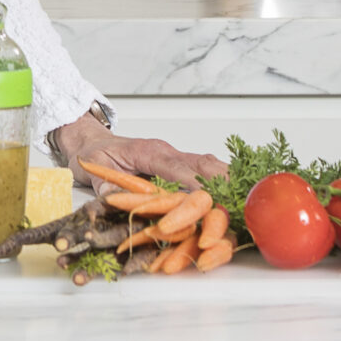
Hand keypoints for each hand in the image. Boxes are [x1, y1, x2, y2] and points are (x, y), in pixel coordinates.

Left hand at [53, 114, 228, 190]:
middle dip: (223, 181)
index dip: (194, 183)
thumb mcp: (92, 169)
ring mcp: (175, 156)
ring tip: (249, 195)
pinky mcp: (178, 164)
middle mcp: (167, 152)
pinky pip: (205, 169)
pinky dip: (223, 179)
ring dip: (229, 179)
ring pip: (208, 165)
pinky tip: (238, 192)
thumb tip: (112, 200)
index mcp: (148, 151)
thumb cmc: (93, 154)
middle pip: (201, 163)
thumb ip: (104, 185)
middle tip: (241, 199)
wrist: (90, 140)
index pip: (176, 167)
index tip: (209, 197)